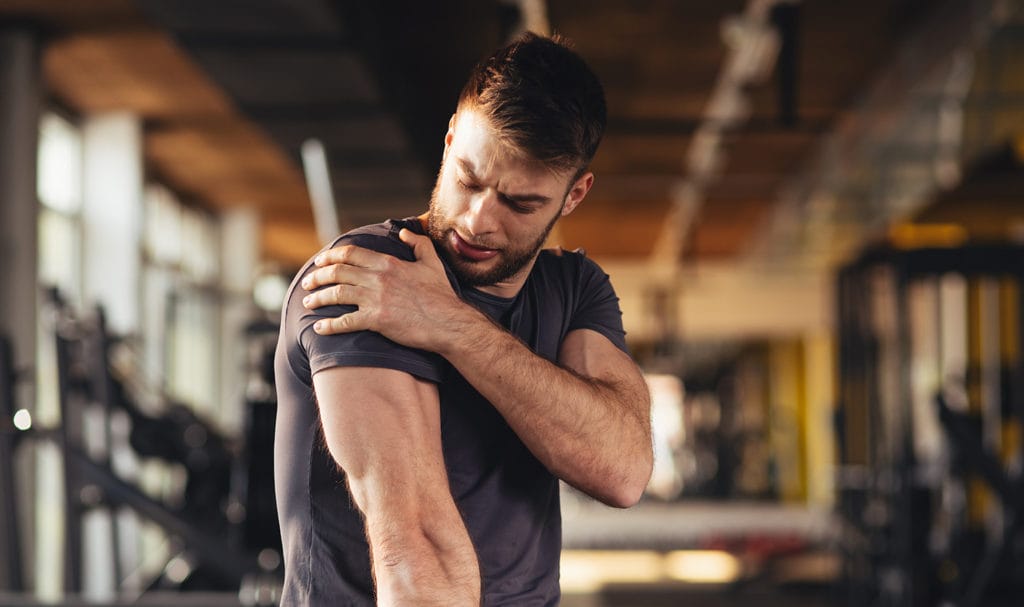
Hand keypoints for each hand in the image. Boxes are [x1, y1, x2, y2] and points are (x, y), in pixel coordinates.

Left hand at [300, 229, 466, 350]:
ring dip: (318, 298)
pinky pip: (345, 322)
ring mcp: (376, 300)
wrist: (449, 323)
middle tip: (307, 282)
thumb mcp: (432, 262)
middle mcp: (378, 278)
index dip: (330, 256)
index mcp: (388, 263)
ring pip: (336, 294)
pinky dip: (329, 326)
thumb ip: (417, 243)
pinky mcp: (377, 321)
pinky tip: (319, 328)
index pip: (350, 254)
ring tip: (308, 302)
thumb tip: (403, 232)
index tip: (319, 261)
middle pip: (337, 272)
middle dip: (317, 276)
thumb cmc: (441, 295)